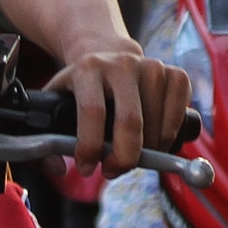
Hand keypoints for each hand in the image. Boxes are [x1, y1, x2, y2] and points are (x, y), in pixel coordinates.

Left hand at [46, 44, 190, 173]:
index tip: (86, 167)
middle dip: (123, 158)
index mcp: (88, 68)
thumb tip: (58, 168)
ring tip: (131, 155)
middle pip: (130, 122)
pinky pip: (179, 116)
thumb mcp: (58, 101)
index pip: (92, 112)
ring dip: (146, 152)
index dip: (90, 147)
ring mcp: (152, 66)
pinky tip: (155, 142)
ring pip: (156, 126)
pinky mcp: (175, 74)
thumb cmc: (84, 88)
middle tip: (113, 170)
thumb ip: (48, 138)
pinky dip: (169, 138)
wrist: (112, 57)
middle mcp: (122, 63)